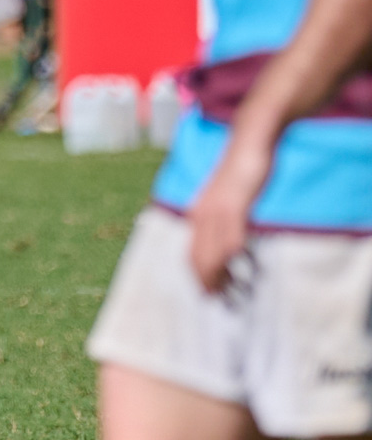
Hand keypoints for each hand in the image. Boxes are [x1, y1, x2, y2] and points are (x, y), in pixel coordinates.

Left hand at [187, 134, 273, 293]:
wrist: (248, 141)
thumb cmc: (240, 170)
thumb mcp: (225, 196)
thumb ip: (222, 217)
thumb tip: (226, 239)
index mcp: (198, 212)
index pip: (190, 251)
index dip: (196, 274)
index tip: (204, 292)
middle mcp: (202, 212)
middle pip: (196, 255)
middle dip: (204, 280)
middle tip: (214, 299)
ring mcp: (218, 209)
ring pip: (212, 251)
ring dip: (218, 275)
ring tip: (226, 293)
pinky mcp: (236, 204)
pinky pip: (233, 236)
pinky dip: (234, 255)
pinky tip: (241, 267)